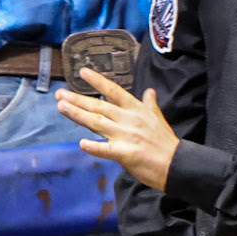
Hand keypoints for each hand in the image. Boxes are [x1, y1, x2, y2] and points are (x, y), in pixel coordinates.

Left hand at [57, 73, 179, 190]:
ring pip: (97, 123)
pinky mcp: (125, 154)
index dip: (98, 81)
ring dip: (78, 115)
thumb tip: (150, 91)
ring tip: (62, 107)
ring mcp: (125, 136)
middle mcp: (128, 120)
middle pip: (99, 107)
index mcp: (136, 110)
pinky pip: (106, 149)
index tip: (82, 72)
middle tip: (59, 94)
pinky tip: (81, 143)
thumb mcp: (159, 118)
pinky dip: (94, 147)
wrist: (176, 163)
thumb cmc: (166, 142)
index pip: (114, 92)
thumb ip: (150, 104)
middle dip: (78, 100)